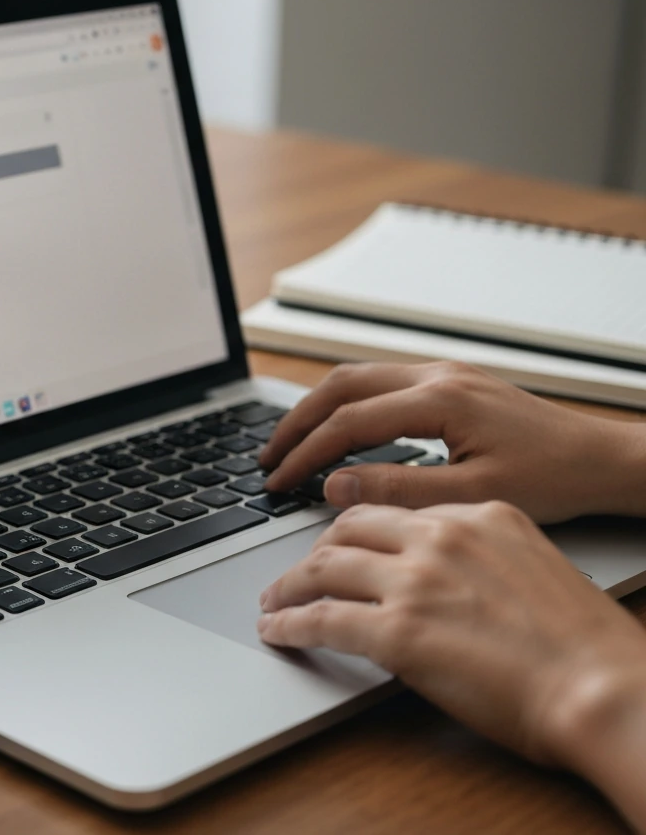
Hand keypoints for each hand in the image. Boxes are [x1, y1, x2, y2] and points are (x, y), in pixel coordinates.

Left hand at [257, 502, 645, 774]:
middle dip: (314, 550)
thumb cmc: (584, 647)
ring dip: (288, 586)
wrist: (606, 690)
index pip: (395, 512)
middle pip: (348, 529)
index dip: (356, 531)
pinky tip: (277, 630)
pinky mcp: (398, 631)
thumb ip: (480, 558)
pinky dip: (289, 624)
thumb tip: (440, 579)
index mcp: (480, 515)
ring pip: (323, 567)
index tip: (339, 545)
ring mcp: (416, 581)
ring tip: (273, 601)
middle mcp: (442, 536)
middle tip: (298, 572)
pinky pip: (321, 619)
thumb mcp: (532, 569)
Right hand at [260, 361, 645, 522]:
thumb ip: (398, 489)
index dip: (306, 454)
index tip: (279, 482)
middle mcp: (437, 375)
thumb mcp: (472, 498)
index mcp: (440, 400)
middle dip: (296, 422)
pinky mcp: (451, 383)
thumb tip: (334, 485)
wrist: (605, 459)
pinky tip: (337, 432)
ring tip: (290, 445)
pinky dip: (346, 406)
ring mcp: (444, 374)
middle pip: (340, 385)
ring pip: (357, 378)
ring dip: (317, 410)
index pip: (348, 422)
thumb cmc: (554, 479)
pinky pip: (381, 383)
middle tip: (267, 457)